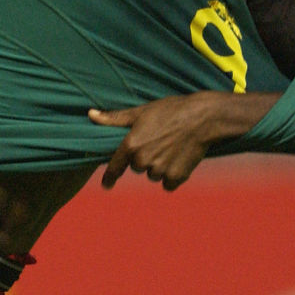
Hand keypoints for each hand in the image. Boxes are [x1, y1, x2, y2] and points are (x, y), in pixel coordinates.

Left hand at [87, 91, 274, 190]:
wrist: (204, 118)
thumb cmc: (171, 110)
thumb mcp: (141, 111)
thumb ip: (114, 118)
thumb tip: (90, 115)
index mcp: (131, 145)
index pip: (114, 168)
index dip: (109, 177)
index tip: (106, 184)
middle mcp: (143, 161)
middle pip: (138, 167)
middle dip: (145, 157)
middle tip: (160, 140)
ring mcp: (160, 171)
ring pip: (154, 175)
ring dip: (160, 166)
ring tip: (172, 146)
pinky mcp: (176, 178)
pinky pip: (168, 183)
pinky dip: (173, 175)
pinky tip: (180, 158)